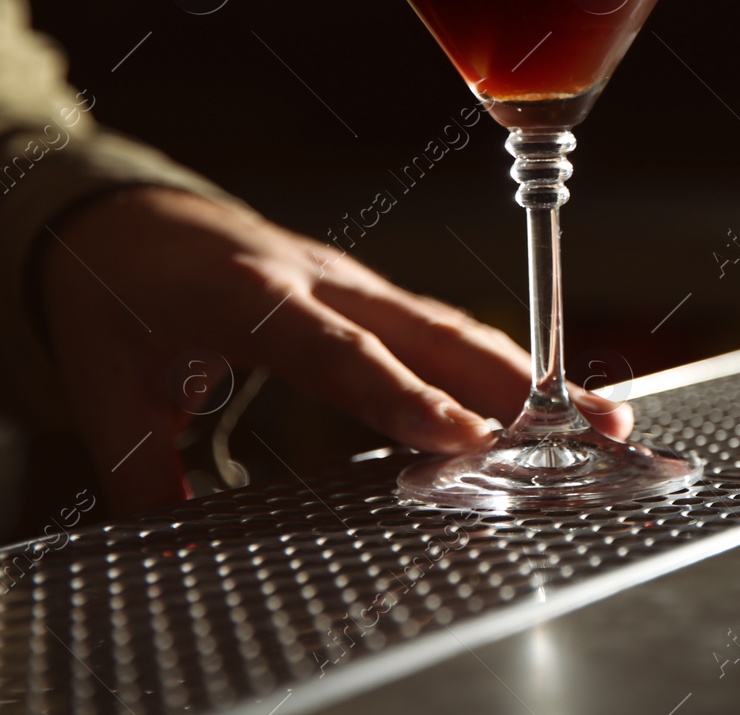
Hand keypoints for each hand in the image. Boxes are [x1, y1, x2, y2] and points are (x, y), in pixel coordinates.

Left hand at [39, 186, 631, 515]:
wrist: (127, 213)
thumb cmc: (122, 291)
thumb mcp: (112, 387)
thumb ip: (146, 473)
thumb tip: (173, 553)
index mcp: (252, 295)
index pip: (343, 353)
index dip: (407, 397)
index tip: (467, 439)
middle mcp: (322, 280)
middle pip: (434, 330)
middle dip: (516, 383)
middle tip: (590, 425)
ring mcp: (355, 281)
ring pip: (455, 326)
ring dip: (529, 373)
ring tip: (600, 417)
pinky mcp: (371, 291)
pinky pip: (444, 326)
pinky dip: (500, 363)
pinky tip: (544, 402)